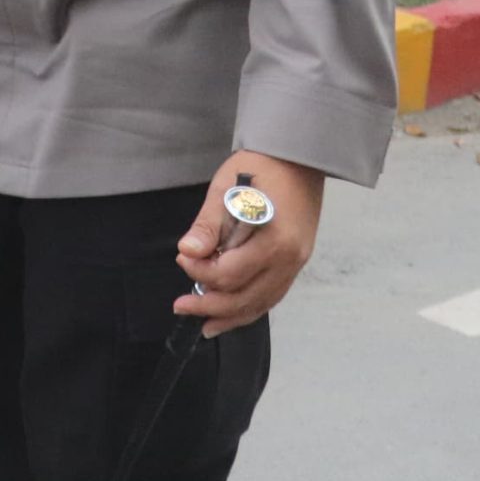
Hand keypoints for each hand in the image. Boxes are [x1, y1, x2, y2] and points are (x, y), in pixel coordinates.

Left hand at [172, 151, 323, 338]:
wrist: (298, 157)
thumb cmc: (260, 167)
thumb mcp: (225, 189)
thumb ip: (207, 226)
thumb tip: (188, 252)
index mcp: (273, 240)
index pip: (229, 273)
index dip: (200, 272)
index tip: (182, 259)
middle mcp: (289, 258)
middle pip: (245, 297)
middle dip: (210, 306)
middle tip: (181, 305)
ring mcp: (296, 263)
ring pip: (261, 303)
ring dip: (230, 316)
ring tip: (204, 324)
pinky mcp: (296, 263)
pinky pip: (272, 295)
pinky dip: (250, 308)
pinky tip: (232, 315)